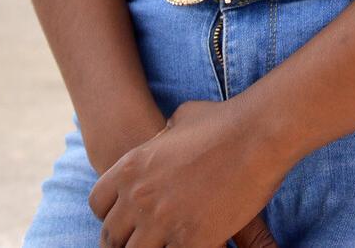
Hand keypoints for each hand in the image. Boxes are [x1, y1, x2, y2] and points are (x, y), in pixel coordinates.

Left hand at [88, 98, 289, 246]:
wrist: (256, 134)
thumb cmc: (223, 120)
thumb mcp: (179, 120)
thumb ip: (163, 137)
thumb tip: (165, 137)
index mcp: (131, 168)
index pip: (98, 204)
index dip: (111, 215)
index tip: (126, 220)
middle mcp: (139, 197)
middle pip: (111, 237)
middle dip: (126, 242)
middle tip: (144, 241)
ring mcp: (163, 221)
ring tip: (165, 244)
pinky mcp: (192, 240)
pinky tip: (191, 245)